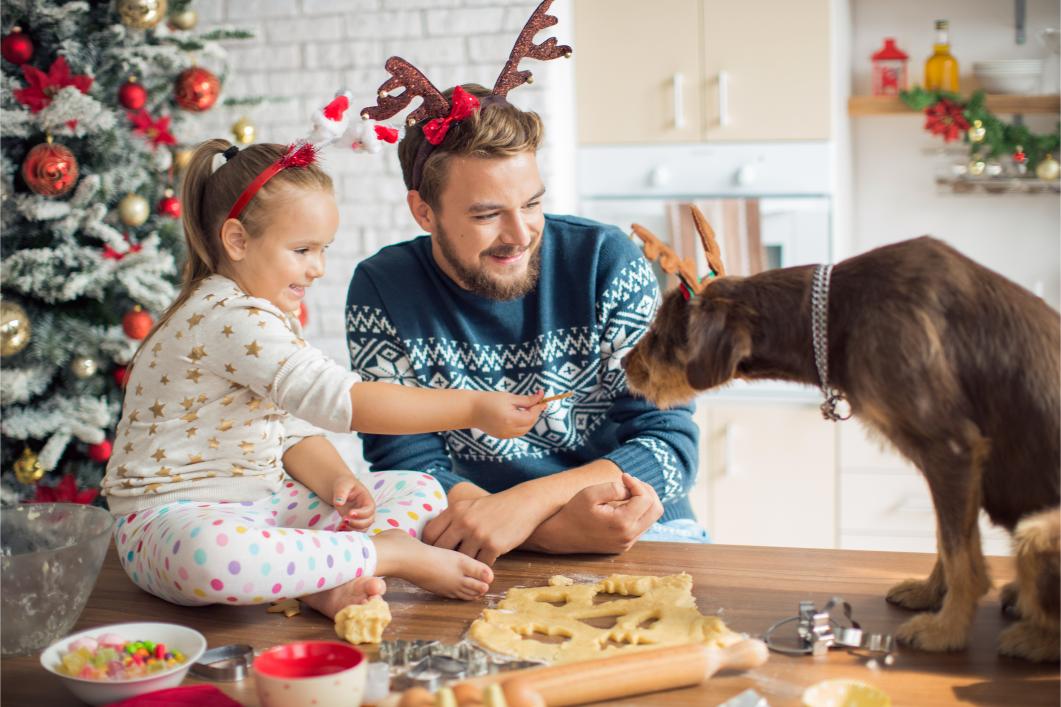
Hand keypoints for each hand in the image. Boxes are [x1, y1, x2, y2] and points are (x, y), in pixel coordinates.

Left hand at [331, 476, 375, 531]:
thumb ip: (341, 493)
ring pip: (363, 528)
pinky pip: (355, 531)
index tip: (350, 513)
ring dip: (352, 529)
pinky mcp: (354, 522)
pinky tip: (339, 528)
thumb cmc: (344, 484)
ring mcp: (361, 518)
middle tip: (344, 520)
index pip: (369, 509)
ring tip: (340, 525)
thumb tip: (339, 503)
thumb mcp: (343, 485)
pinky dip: (348, 532)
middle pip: (369, 521)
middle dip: (357, 523)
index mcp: (367, 500)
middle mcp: (367, 510)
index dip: (361, 513)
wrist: (341, 488)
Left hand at [422, 486, 547, 564]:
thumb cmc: (495, 507)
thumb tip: (434, 538)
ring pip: (462, 559)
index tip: (436, 553)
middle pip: (442, 549)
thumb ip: (453, 518)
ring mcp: (478, 534)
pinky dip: (481, 566)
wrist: (524, 503)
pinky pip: (480, 564)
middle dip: (445, 558)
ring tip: (469, 566)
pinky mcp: (494, 545)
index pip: (430, 533)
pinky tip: (484, 563)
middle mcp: (464, 521)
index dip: (430, 546)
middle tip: (450, 564)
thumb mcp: (470, 505)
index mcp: (455, 510)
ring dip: (466, 564)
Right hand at [472, 390, 543, 438]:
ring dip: (530, 420)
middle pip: (530, 424)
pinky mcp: (501, 436)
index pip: (531, 416)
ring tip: (528, 408)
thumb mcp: (509, 397)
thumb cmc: (489, 400)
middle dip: (535, 413)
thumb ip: (526, 400)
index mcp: (510, 419)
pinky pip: (517, 433)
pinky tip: (519, 416)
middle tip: (537, 402)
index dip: (538, 407)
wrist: (471, 410)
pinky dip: (522, 426)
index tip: (542, 398)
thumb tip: (541, 397)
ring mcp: (505, 435)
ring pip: (525, 430)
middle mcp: (509, 430)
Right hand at [526, 473, 662, 553]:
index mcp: (622, 523)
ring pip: (651, 518)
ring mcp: (627, 543)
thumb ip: (614, 488)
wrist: (560, 535)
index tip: (622, 477)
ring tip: (627, 491)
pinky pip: (641, 525)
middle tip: (630, 482)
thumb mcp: (590, 493)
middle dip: (647, 491)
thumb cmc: (573, 512)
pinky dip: (638, 512)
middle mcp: (628, 536)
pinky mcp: (624, 545)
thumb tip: (631, 488)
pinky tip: (623, 504)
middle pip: (656, 509)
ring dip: (644, 501)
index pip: (646, 498)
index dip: (637, 483)